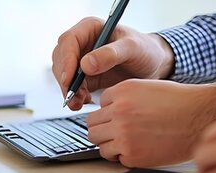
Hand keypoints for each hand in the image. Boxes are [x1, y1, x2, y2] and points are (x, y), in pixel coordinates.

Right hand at [52, 17, 174, 109]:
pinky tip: (84, 101)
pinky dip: (74, 96)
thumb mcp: (132, 48)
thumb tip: (85, 65)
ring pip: (63, 75)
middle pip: (61, 59)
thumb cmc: (146, 50)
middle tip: (74, 96)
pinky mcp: (84, 76)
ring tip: (80, 102)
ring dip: (69, 90)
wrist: (154, 66)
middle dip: (65, 80)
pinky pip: (71, 86)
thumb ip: (110, 54)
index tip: (69, 79)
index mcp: (90, 28)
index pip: (69, 41)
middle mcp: (82, 43)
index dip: (66, 61)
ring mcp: (81, 60)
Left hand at [87, 80, 215, 166]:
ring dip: (111, 145)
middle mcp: (119, 112)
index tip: (120, 117)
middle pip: (92, 126)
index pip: (99, 106)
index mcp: (122, 92)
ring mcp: (124, 135)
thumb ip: (123, 98)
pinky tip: (142, 149)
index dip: (110, 113)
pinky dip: (126, 156)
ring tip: (131, 141)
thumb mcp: (146, 88)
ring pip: (99, 144)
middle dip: (104, 129)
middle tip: (120, 133)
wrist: (203, 118)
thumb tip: (105, 110)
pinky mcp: (132, 155)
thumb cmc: (181, 102)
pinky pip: (116, 158)